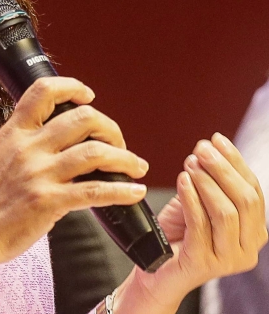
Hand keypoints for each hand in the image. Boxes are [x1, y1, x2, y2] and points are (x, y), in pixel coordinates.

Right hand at [0, 77, 149, 266]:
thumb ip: (22, 144)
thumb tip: (53, 139)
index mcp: (12, 134)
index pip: (43, 92)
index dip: (71, 87)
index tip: (88, 95)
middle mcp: (27, 148)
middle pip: (82, 119)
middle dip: (110, 129)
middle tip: (117, 143)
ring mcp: (38, 174)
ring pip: (95, 153)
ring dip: (125, 158)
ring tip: (136, 167)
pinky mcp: (49, 202)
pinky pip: (96, 191)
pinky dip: (123, 191)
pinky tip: (135, 193)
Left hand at [118, 133, 267, 311]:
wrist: (154, 268)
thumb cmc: (177, 233)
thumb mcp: (198, 202)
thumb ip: (211, 182)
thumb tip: (213, 146)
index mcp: (254, 231)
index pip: (253, 191)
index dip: (236, 163)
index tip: (217, 139)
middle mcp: (249, 248)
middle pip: (244, 200)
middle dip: (223, 169)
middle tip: (201, 148)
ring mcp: (229, 259)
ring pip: (226, 212)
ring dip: (207, 182)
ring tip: (190, 163)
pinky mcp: (205, 264)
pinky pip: (200, 225)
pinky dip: (191, 198)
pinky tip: (182, 180)